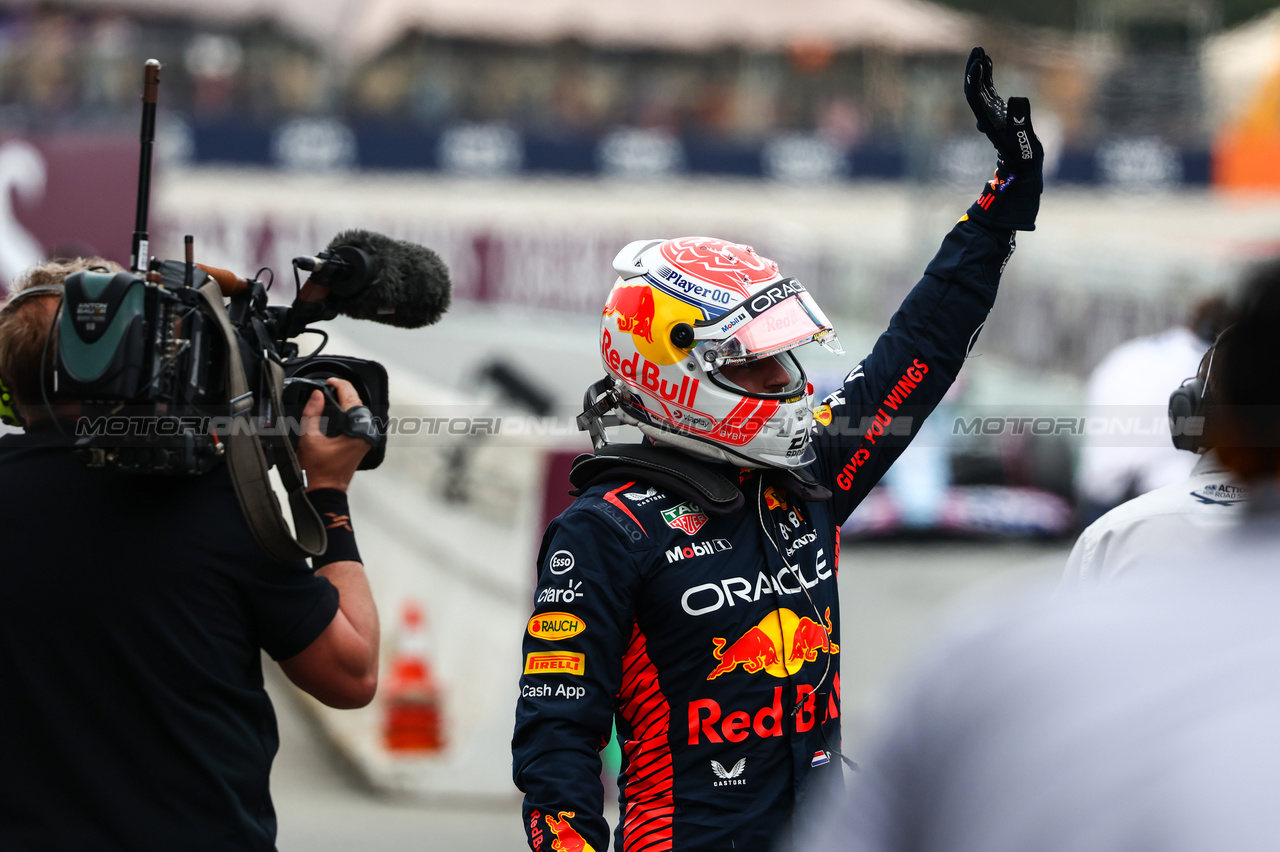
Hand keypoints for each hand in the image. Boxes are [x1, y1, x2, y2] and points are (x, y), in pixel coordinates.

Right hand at [296, 378, 370, 491]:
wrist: (324, 491)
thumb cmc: (317, 471)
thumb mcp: (309, 438)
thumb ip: (312, 413)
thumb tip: (317, 395)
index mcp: (357, 431)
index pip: (352, 399)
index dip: (340, 385)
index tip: (329, 381)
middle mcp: (366, 434)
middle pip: (358, 403)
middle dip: (344, 391)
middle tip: (329, 385)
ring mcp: (366, 439)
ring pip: (360, 412)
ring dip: (347, 401)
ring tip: (333, 393)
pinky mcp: (362, 443)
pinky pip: (358, 422)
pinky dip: (349, 412)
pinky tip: (338, 409)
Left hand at [963, 46, 1042, 230]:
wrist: (1021, 188)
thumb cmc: (1025, 172)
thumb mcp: (1026, 147)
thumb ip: (1022, 122)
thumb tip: (1015, 98)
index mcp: (993, 126)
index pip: (977, 99)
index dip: (976, 79)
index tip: (978, 61)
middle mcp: (989, 123)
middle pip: (976, 92)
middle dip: (976, 70)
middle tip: (977, 49)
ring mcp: (993, 123)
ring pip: (982, 95)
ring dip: (981, 75)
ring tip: (982, 54)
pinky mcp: (1000, 125)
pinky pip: (990, 100)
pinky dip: (989, 84)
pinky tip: (989, 72)